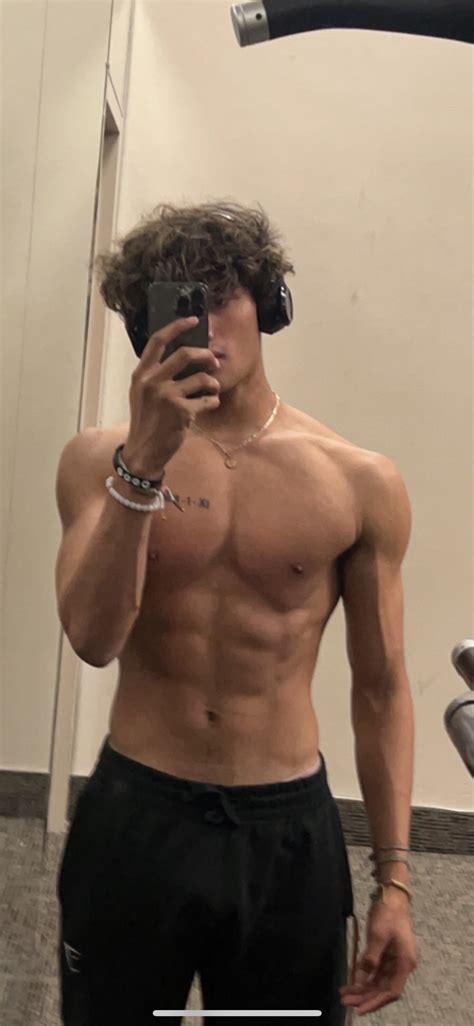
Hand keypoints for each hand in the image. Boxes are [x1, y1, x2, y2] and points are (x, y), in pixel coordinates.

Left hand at [340, 890, 417, 1015]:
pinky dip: (364, 978)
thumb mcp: (378, 935)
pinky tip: (352, 981)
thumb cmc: (388, 913)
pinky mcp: (387, 955)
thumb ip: (371, 958)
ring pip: (378, 982)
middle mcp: (401, 965)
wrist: (393, 894)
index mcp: (405, 963)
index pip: (391, 991)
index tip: (359, 1009)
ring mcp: (394, 960)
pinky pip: (375, 972)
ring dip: (362, 989)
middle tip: (345, 1001)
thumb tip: (361, 979)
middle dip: (365, 997)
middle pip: (383, 989)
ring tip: (345, 993)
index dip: (375, 1002)